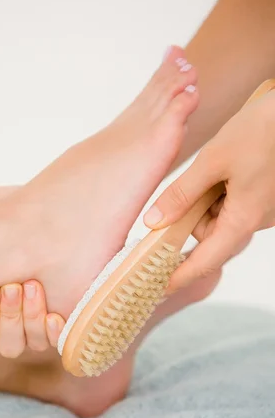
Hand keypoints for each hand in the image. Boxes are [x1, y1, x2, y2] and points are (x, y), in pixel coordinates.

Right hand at [0, 185, 64, 355]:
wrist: (67, 212)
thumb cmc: (24, 213)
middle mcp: (18, 315)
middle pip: (5, 342)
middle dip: (7, 317)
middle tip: (12, 286)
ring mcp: (43, 318)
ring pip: (29, 344)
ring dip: (29, 322)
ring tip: (33, 287)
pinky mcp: (68, 316)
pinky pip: (59, 341)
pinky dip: (55, 332)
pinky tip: (55, 313)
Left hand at [144, 89, 274, 290]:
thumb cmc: (264, 128)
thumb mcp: (213, 160)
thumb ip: (181, 194)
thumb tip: (154, 222)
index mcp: (243, 220)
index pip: (205, 262)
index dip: (180, 277)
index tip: (159, 289)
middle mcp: (256, 221)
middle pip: (209, 234)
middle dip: (192, 215)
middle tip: (185, 188)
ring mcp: (263, 209)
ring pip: (220, 216)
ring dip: (207, 197)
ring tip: (215, 166)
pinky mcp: (266, 197)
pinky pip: (234, 203)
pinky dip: (221, 189)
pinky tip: (225, 166)